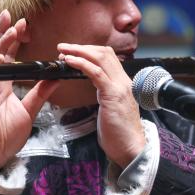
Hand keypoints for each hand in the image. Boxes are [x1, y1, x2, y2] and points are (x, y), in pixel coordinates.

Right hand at [0, 11, 59, 166]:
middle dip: (2, 33)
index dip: (12, 39)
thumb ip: (40, 92)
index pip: (7, 55)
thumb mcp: (29, 110)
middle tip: (11, 15)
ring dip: (0, 45)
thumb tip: (55, 76)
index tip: (22, 24)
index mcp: (2, 84)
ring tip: (9, 31)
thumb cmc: (4, 134)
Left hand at [57, 43, 145, 167]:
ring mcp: (119, 86)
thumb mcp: (113, 107)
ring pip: (100, 58)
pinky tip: (69, 62)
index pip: (109, 57)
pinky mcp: (112, 95)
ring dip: (79, 51)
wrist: (131, 148)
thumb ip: (107, 94)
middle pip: (104, 53)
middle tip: (63, 47)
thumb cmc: (120, 133)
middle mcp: (123, 81)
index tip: (74, 52)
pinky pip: (95, 72)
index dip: (90, 51)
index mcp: (123, 83)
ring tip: (63, 51)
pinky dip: (81, 63)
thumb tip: (96, 86)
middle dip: (82, 47)